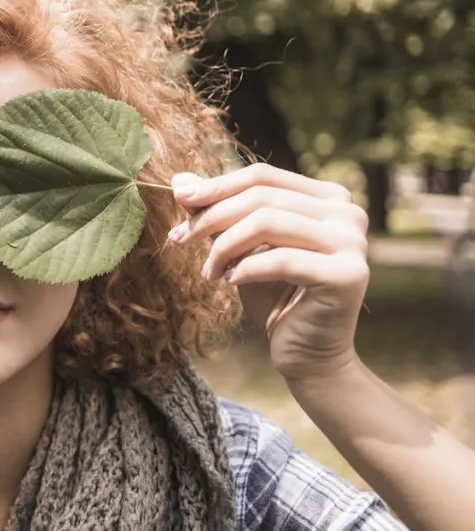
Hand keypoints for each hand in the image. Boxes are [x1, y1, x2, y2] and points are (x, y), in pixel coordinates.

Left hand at [167, 163, 370, 380]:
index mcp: (328, 197)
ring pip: (268, 223)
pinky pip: (281, 260)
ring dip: (225, 245)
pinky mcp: (348, 274)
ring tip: (208, 270)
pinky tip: (230, 281)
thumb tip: (179, 181)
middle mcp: (348, 212)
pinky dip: (247, 268)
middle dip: (212, 217)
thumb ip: (218, 211)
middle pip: (262, 198)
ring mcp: (353, 242)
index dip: (216, 187)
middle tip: (179, 238)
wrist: (306, 354)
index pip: (262, 177)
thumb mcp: (240, 246)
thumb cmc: (273, 295)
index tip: (179, 200)